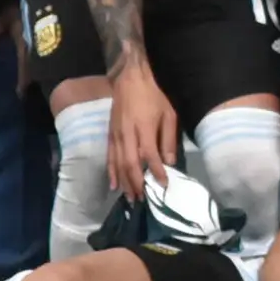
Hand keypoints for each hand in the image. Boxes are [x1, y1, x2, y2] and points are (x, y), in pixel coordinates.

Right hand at [105, 66, 180, 199]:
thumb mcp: (168, 114)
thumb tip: (169, 162)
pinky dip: (111, 172)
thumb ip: (168, 139)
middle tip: (144, 200)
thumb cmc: (154, 96)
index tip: (163, 186)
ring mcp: (116, 136)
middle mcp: (128, 134)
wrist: (130, 80)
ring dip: (125, 183)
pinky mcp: (110, 135)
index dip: (156, 172)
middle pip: (131, 164)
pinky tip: (114, 185)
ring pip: (119, 164)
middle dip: (137, 184)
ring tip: (131, 198)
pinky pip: (110, 157)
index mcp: (144, 128)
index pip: (150, 156)